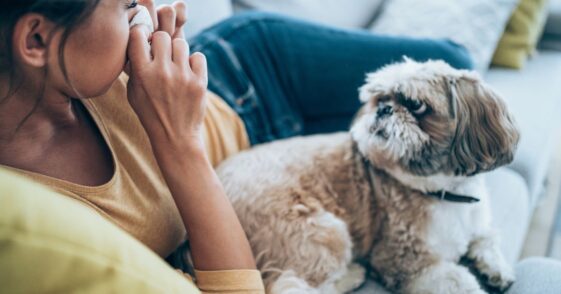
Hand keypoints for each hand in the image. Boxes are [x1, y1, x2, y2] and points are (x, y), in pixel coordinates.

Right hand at [127, 0, 207, 150]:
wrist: (175, 136)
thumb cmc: (151, 113)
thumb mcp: (133, 93)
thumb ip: (135, 69)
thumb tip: (139, 44)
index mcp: (142, 74)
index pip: (138, 36)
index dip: (141, 35)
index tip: (144, 42)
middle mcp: (162, 72)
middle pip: (162, 36)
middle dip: (161, 43)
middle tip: (162, 55)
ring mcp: (182, 77)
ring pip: (181, 43)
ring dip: (178, 51)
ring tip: (176, 65)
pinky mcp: (199, 82)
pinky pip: (198, 56)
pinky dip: (194, 62)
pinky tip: (189, 72)